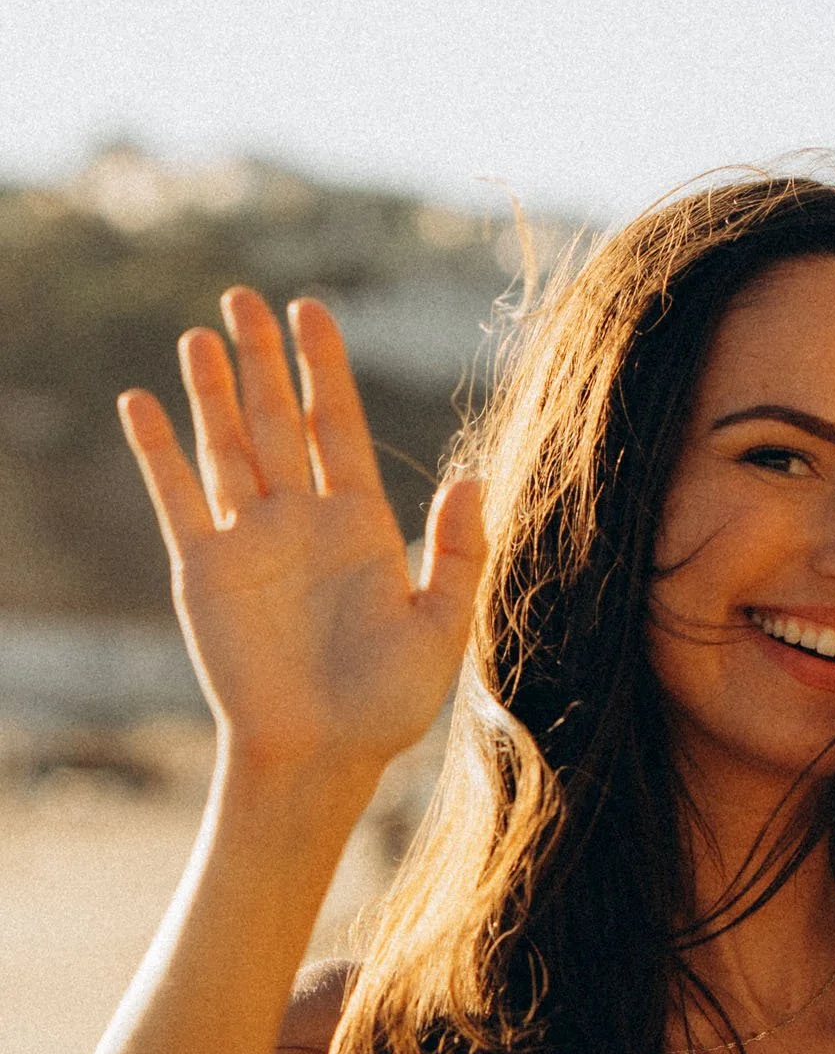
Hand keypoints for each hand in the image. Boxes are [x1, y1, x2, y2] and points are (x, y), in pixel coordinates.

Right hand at [119, 289, 484, 776]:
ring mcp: (250, 541)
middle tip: (243, 297)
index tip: (310, 310)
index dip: (323, 367)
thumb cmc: (388, 705)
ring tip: (201, 333)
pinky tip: (142, 401)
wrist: (320, 756)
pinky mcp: (203, 569)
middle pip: (278, 420)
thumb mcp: (442, 627)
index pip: (338, 425)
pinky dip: (159, 451)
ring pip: (228, 447)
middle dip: (261, 360)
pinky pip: (178, 496)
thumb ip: (459, 553)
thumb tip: (473, 476)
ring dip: (212, 392)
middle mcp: (302, 521)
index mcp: (361, 525)